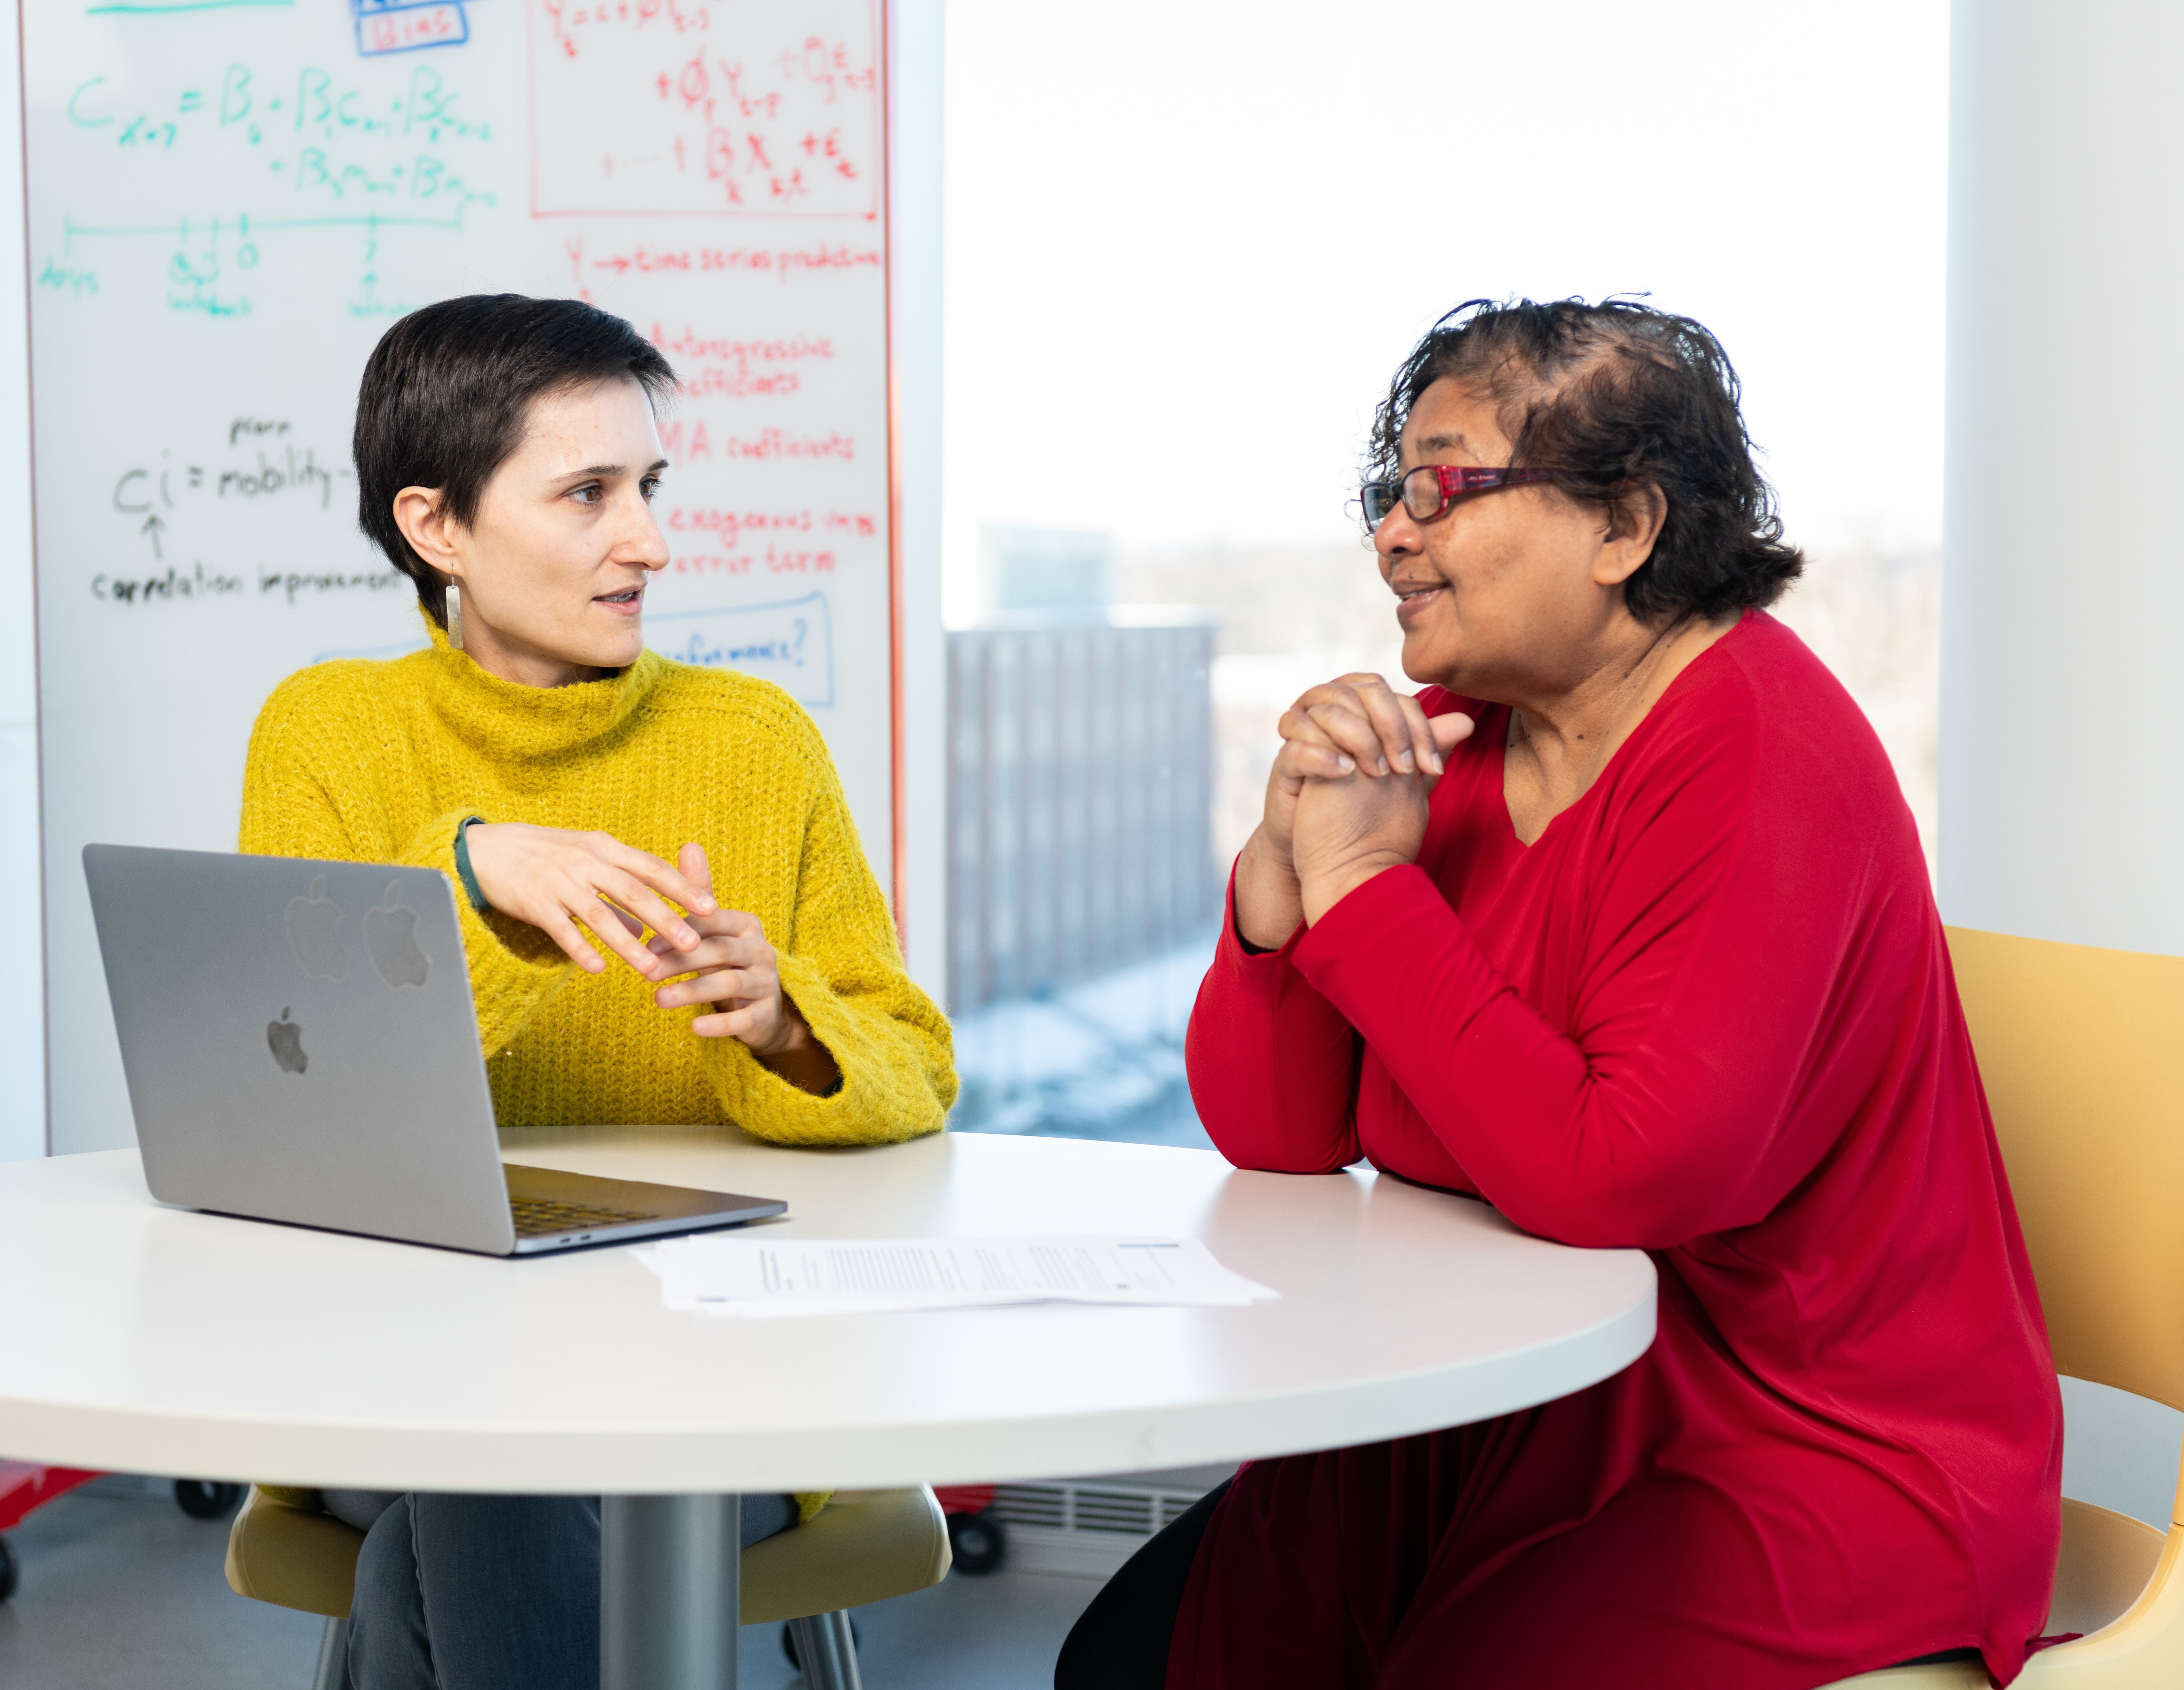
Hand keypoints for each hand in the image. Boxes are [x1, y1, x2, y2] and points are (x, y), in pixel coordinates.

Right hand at [463, 822, 712, 978]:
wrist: (489, 849)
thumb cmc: (547, 854)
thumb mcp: (587, 860)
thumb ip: (618, 887)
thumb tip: (645, 925)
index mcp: (605, 847)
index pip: (651, 867)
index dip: (683, 888)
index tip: (711, 908)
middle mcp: (586, 861)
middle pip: (634, 891)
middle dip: (666, 919)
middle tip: (695, 943)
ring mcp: (560, 881)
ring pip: (600, 915)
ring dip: (628, 944)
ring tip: (653, 968)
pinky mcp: (535, 902)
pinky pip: (562, 929)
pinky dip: (580, 949)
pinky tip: (598, 970)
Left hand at [648, 844, 840, 1093]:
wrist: (762, 1009)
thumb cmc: (727, 960)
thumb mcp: (715, 928)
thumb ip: (700, 892)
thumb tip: (689, 844)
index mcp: (747, 925)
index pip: (712, 922)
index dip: (680, 931)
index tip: (646, 942)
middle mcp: (761, 950)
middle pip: (720, 950)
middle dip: (681, 960)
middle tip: (645, 970)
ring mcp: (766, 983)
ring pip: (729, 982)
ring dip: (693, 991)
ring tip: (658, 1000)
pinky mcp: (764, 1015)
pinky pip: (743, 1019)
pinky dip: (719, 1024)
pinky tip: (693, 1028)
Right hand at [1233, 674, 1471, 946]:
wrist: (1333, 858)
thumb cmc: (1368, 812)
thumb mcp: (1405, 779)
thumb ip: (1427, 748)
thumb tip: (1466, 722)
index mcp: (1361, 713)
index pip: (1392, 696)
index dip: (1417, 725)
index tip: (1432, 768)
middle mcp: (1331, 716)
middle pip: (1358, 689)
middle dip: (1389, 725)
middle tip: (1404, 770)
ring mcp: (1304, 738)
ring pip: (1325, 707)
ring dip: (1357, 736)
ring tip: (1376, 773)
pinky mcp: (1285, 766)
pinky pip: (1296, 746)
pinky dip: (1322, 755)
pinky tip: (1345, 774)